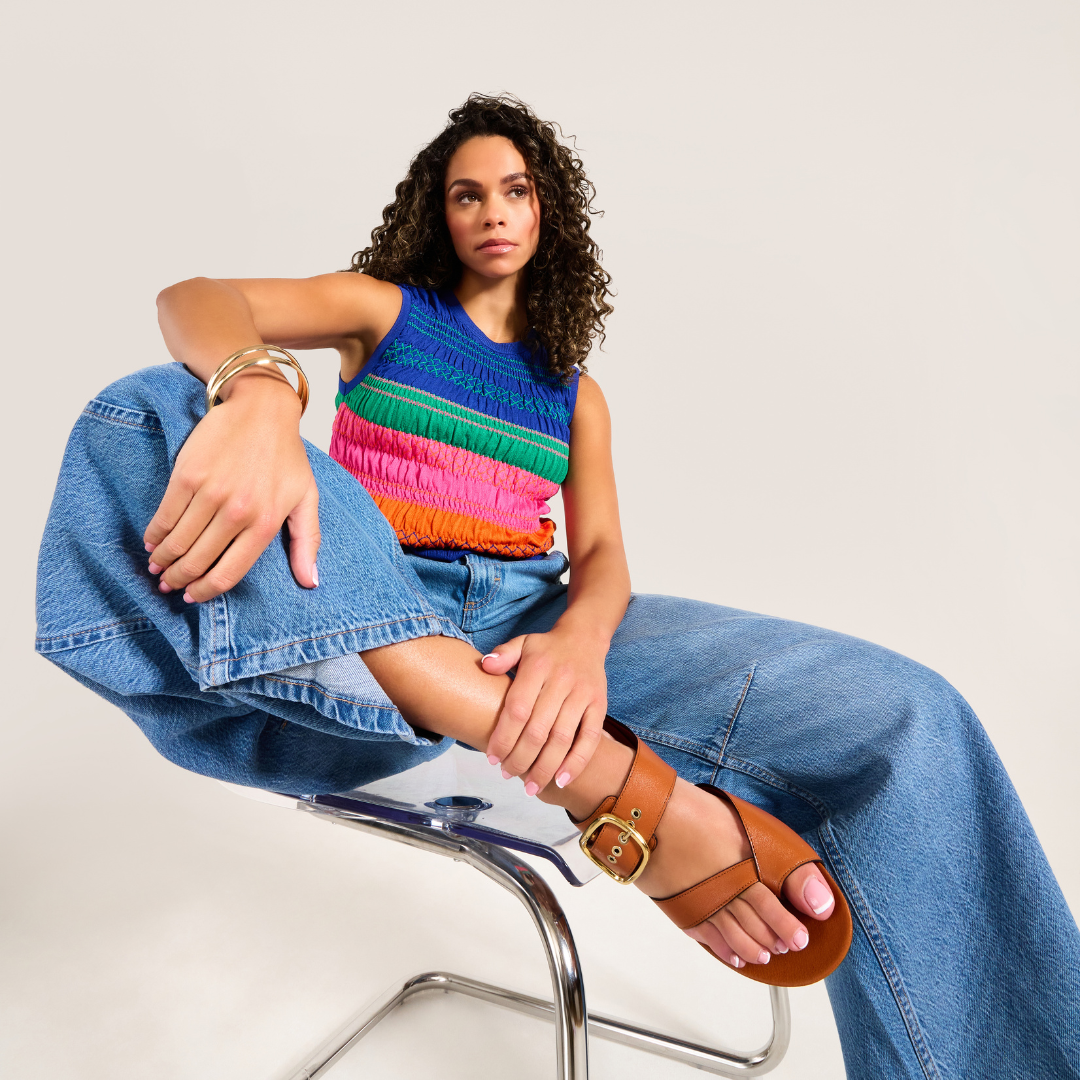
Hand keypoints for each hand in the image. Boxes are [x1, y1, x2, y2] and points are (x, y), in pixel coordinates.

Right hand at [143, 376, 319, 600]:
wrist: (261, 409)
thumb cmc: (286, 456)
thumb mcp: (306, 498)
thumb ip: (307, 542)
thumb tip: (311, 582)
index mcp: (266, 524)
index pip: (228, 573)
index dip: (206, 591)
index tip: (193, 596)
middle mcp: (238, 512)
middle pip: (197, 562)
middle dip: (179, 579)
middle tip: (169, 585)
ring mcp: (211, 493)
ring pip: (177, 543)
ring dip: (162, 561)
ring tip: (157, 567)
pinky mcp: (188, 474)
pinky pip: (165, 516)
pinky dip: (155, 534)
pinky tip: (152, 542)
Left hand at [481, 629, 607, 795]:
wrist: (585, 637)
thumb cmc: (546, 648)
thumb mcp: (522, 643)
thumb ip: (503, 654)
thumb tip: (484, 665)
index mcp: (537, 667)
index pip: (517, 710)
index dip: (504, 738)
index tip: (492, 757)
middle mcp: (561, 681)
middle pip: (538, 730)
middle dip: (520, 759)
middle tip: (507, 774)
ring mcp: (583, 695)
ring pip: (562, 739)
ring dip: (544, 768)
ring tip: (530, 787)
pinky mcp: (599, 705)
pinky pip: (590, 739)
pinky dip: (576, 763)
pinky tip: (560, 780)